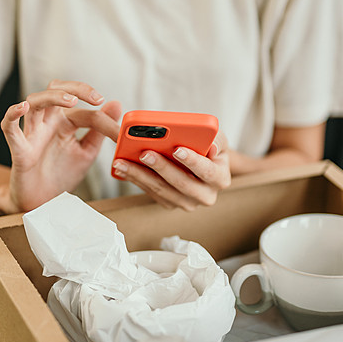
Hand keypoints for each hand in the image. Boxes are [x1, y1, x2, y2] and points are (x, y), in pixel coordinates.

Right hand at [0, 80, 120, 211]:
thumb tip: (116, 104)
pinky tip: (23, 108)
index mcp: (64, 123)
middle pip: (55, 89)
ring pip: (35, 102)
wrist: (42, 203)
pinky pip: (9, 128)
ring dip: (52, 97)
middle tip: (96, 99)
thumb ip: (99, 129)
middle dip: (76, 88)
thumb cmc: (60, 174)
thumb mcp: (87, 151)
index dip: (104, 117)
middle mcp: (48, 123)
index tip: (119, 132)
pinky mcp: (19, 149)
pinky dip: (12, 115)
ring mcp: (32, 133)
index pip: (84, 110)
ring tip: (70, 100)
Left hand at [112, 129, 230, 209]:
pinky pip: (150, 193)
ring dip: (140, 175)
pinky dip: (136, 179)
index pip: (208, 171)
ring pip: (161, 190)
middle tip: (144, 153)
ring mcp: (186, 202)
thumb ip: (216, 138)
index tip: (177, 149)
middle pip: (181, 183)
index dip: (193, 161)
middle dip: (161, 167)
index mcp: (220, 178)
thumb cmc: (209, 147)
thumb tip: (212, 146)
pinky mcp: (169, 203)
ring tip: (123, 161)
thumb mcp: (217, 138)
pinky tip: (122, 168)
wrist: (204, 164)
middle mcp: (205, 195)